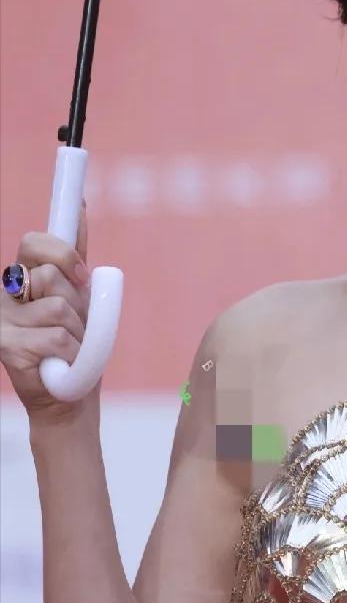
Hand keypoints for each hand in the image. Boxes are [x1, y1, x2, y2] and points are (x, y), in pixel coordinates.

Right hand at [0, 201, 96, 423]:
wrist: (69, 395)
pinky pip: (57, 338)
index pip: (35, 244)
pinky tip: (62, 364)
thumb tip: (81, 207)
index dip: (61, 252)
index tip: (81, 274)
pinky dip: (73, 353)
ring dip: (78, 332)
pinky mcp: (5, 347)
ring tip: (70, 347)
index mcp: (23, 278)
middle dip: (77, 304)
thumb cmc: (75, 345)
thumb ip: (75, 257)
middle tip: (74, 325)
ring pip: (58, 309)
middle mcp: (6, 295)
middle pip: (51, 277)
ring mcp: (3, 321)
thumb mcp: (82, 296)